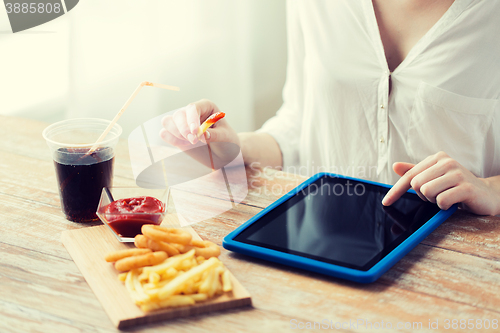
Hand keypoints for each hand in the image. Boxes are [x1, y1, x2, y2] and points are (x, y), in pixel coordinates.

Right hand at [160, 99, 239, 163]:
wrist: (224, 153)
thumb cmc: (227, 141)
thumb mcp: (226, 137)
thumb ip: (214, 135)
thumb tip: (202, 135)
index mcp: (206, 106)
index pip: (193, 108)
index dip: (191, 119)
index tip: (195, 132)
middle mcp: (192, 112)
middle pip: (178, 115)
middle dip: (183, 129)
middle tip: (194, 141)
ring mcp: (183, 123)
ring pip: (167, 122)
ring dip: (176, 133)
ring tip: (191, 142)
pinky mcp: (176, 134)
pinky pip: (164, 133)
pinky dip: (172, 139)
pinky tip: (185, 145)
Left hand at [382, 151, 499, 215]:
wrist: (486, 195)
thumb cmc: (456, 186)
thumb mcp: (435, 178)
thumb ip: (415, 172)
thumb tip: (395, 166)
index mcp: (437, 158)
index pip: (409, 176)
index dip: (396, 191)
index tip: (386, 202)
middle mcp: (447, 162)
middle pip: (416, 184)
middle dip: (424, 196)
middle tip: (438, 195)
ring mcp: (457, 173)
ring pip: (427, 192)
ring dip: (434, 201)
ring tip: (446, 198)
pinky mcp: (466, 187)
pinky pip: (441, 200)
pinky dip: (444, 206)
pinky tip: (454, 203)